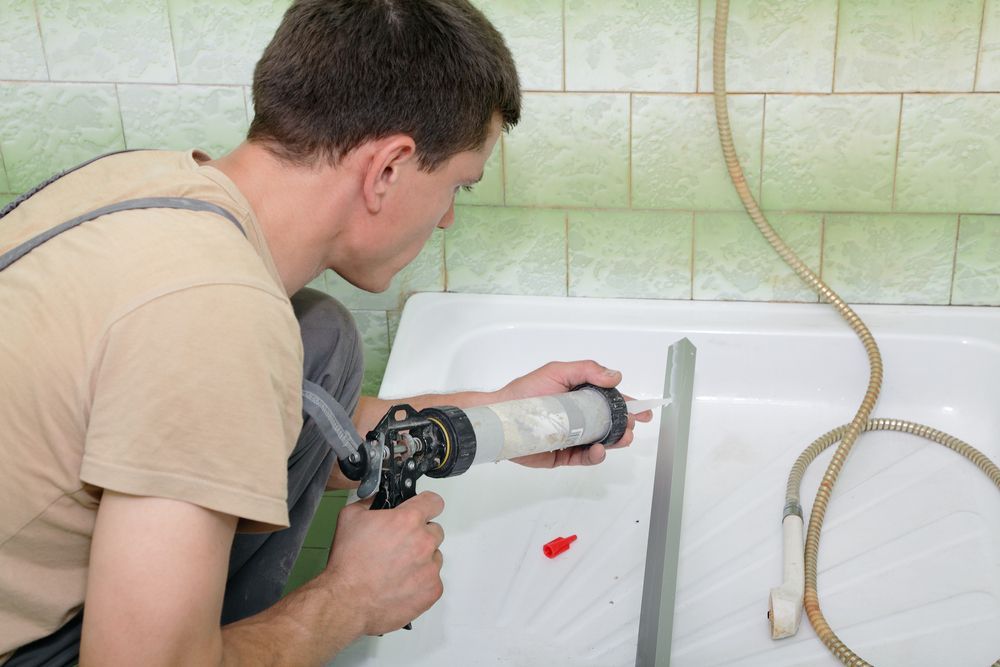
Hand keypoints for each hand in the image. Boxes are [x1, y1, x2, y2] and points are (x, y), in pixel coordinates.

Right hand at [323, 491, 444, 634]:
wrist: (347, 601)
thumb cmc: (348, 564)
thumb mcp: (350, 517)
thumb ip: (370, 502)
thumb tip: (377, 500)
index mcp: (408, 520)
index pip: (434, 502)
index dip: (426, 505)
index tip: (423, 510)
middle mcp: (424, 542)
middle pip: (435, 531)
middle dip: (420, 535)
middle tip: (399, 546)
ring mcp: (430, 568)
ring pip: (434, 557)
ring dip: (421, 560)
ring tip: (397, 569)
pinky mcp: (432, 590)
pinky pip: (433, 580)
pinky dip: (420, 582)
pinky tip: (401, 584)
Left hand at [495, 360, 652, 467]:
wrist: (500, 417)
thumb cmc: (525, 392)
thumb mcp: (557, 372)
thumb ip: (587, 370)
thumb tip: (615, 376)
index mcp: (580, 397)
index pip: (610, 402)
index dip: (630, 406)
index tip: (644, 411)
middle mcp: (578, 419)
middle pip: (610, 424)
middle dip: (626, 426)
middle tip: (631, 426)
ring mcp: (572, 438)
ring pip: (601, 443)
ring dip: (615, 442)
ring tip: (621, 439)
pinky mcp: (561, 456)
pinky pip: (583, 459)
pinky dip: (594, 457)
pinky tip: (598, 450)